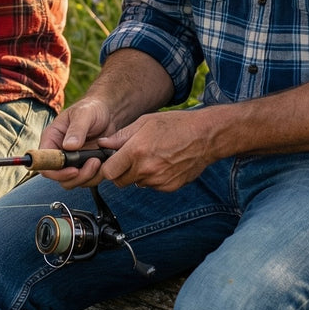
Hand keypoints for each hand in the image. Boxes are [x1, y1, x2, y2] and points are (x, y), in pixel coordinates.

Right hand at [37, 98, 115, 187]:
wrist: (107, 112)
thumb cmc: (91, 108)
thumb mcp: (84, 114)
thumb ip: (76, 129)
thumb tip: (69, 146)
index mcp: (51, 139)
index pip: (44, 163)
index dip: (56, 172)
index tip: (74, 170)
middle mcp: (58, 153)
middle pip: (59, 177)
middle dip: (77, 176)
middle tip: (94, 163)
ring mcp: (72, 162)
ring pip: (74, 181)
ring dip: (88, 177)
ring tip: (100, 161)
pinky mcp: (84, 166)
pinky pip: (87, 179)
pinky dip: (96, 176)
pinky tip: (104, 163)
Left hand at [99, 109, 217, 192]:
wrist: (205, 136)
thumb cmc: (176, 125)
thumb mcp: (145, 122)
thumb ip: (122, 136)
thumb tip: (103, 144)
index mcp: (137, 151)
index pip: (109, 172)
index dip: (107, 167)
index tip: (110, 161)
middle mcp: (146, 169)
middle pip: (120, 181)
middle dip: (121, 172)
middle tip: (129, 158)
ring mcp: (159, 180)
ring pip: (136, 183)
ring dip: (138, 174)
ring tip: (150, 156)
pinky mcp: (169, 187)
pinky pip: (152, 185)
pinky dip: (152, 178)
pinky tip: (162, 163)